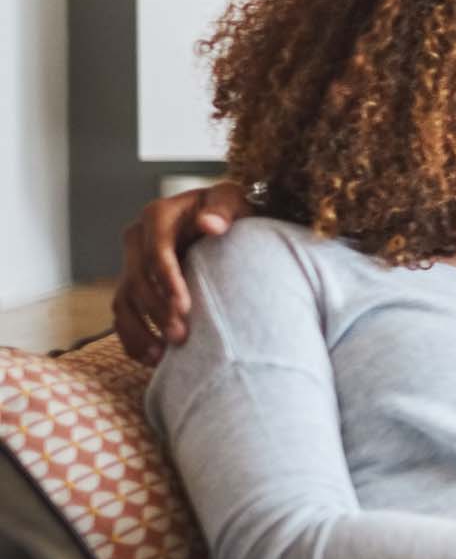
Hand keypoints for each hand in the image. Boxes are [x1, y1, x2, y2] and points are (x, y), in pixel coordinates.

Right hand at [112, 183, 252, 363]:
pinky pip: (123, 315)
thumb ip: (223, 209)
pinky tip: (152, 359)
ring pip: (123, 301)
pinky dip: (133, 337)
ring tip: (161, 356)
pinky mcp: (133, 286)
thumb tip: (210, 223)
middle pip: (138, 280)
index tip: (184, 306)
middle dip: (157, 311)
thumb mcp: (230, 200)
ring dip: (140, 330)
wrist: (220, 218)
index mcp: (157, 216)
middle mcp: (137, 239)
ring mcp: (131, 264)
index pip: (156, 251)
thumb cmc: (228, 208)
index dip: (167, 280)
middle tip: (180, 336)